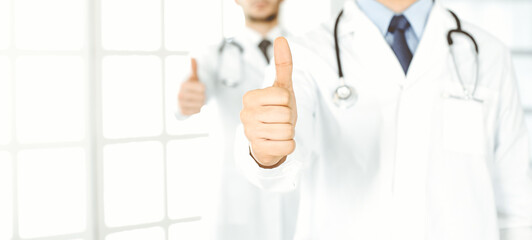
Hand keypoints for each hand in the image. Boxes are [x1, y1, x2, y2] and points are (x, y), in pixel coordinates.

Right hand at [178, 58, 205, 115]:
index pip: (203, 88)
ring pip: (201, 105)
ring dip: (201, 102)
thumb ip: (193, 67)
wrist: (177, 98)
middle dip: (202, 95)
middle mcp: (180, 95)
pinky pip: (197, 111)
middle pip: (203, 97)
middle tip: (197, 93)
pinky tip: (192, 104)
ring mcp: (180, 104)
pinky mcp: (182, 112)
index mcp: (183, 84)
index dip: (203, 87)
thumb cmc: (187, 85)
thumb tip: (192, 57)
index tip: (198, 86)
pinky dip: (197, 108)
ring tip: (195, 99)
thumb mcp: (190, 76)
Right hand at [240, 37, 296, 167]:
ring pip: (287, 131)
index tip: (279, 106)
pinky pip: (287, 146)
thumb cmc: (276, 111)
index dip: (288, 102)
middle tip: (279, 120)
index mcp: (250, 97)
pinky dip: (289, 145)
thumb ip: (283, 64)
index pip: (283, 97)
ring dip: (289, 132)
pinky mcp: (258, 149)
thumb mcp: (282, 88)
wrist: (269, 140)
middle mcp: (245, 114)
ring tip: (278, 131)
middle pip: (285, 114)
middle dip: (289, 119)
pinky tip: (278, 143)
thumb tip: (281, 38)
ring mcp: (250, 133)